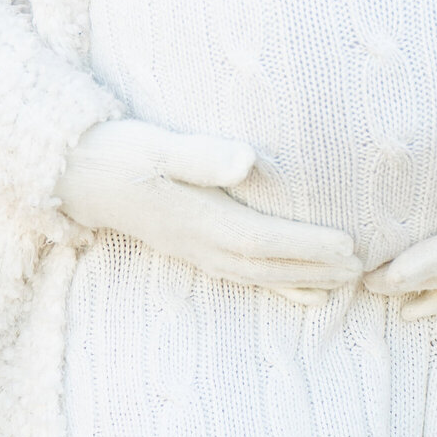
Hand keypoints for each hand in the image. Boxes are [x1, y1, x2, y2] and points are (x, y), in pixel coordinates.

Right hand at [57, 119, 361, 298]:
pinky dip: (274, 285)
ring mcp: (193, 251)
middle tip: (363, 271)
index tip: (349, 245)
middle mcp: (198, 243)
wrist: (72, 175)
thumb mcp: (154, 145)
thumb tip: (247, 161)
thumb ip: (200, 155)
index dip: (307, 245)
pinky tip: (300, 292)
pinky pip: (240, 275)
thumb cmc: (116, 152)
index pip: (262, 238)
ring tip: (344, 284)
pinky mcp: (189, 247)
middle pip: (267, 264)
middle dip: (316, 269)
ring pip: (256, 275)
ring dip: (302, 280)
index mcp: (195, 218)